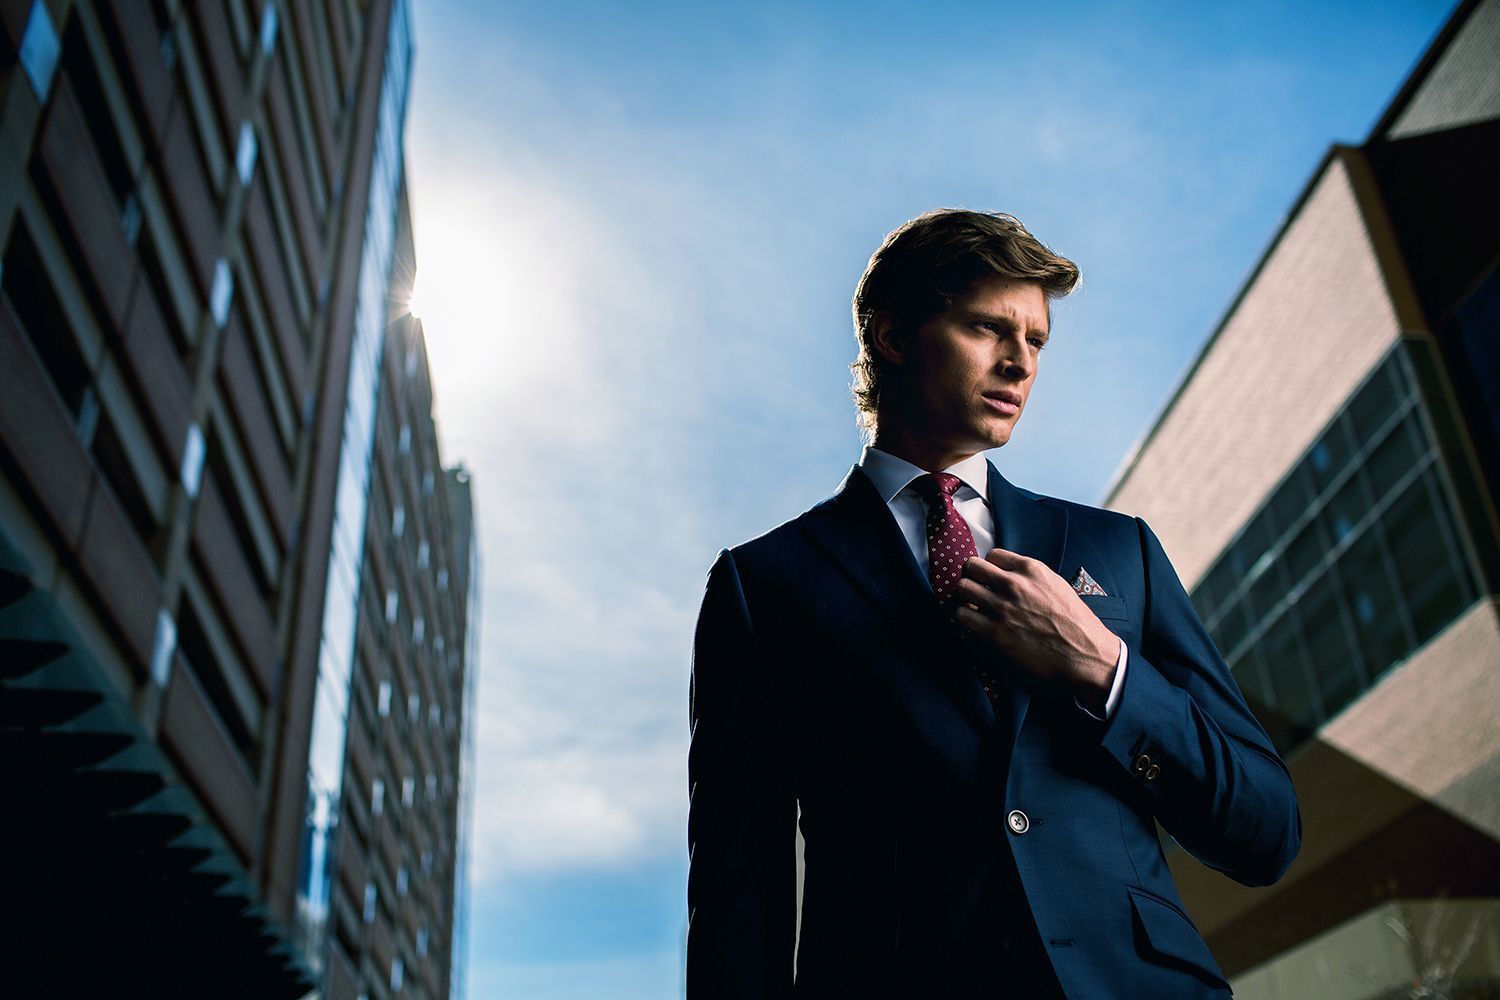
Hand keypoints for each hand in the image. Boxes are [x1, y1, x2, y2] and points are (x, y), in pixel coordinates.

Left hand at [953, 548, 1118, 704]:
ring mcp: (1001, 608)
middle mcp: (1013, 584)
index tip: (990, 579)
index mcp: (1031, 569)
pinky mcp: (993, 633)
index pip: (993, 555)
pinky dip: (965, 620)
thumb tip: (1009, 577)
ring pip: (962, 589)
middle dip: (972, 578)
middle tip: (975, 591)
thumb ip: (1031, 578)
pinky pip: (962, 616)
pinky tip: (975, 626)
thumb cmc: (1075, 624)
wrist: (1085, 655)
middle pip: (972, 567)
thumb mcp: (1057, 587)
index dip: (990, 569)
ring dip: (965, 598)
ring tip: (973, 608)